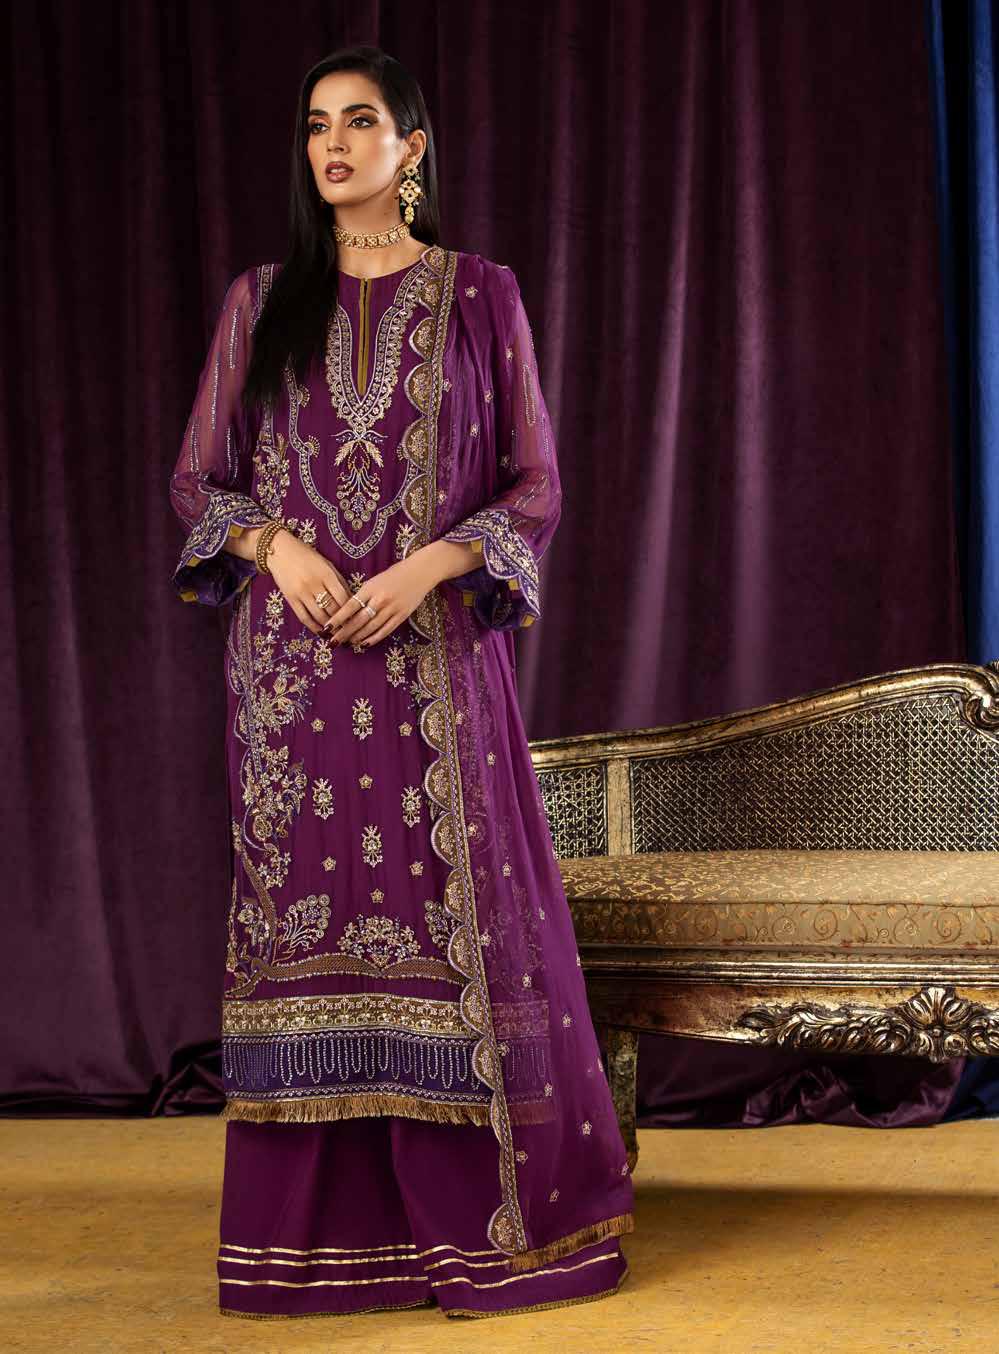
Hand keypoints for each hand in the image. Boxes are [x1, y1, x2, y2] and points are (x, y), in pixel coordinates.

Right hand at [263, 529, 351, 634]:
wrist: (280, 551)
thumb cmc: (307, 556)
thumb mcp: (327, 564)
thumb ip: (339, 581)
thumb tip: (351, 600)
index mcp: (327, 574)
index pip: (343, 599)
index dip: (351, 612)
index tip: (357, 619)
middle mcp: (314, 584)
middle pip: (333, 609)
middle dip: (343, 622)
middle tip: (350, 631)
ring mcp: (301, 593)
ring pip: (320, 616)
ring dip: (330, 627)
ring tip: (338, 634)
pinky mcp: (290, 599)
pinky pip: (304, 617)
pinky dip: (314, 627)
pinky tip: (321, 632)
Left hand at [324, 551, 441, 648]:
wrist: (420, 572)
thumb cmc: (394, 575)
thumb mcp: (375, 580)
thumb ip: (362, 595)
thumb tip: (347, 612)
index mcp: (370, 587)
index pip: (350, 606)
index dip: (338, 618)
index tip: (327, 628)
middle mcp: (380, 599)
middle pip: (358, 620)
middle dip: (344, 632)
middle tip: (333, 642)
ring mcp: (392, 608)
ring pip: (371, 627)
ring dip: (357, 637)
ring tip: (347, 644)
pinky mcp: (402, 615)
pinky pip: (385, 630)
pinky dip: (374, 638)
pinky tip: (365, 644)